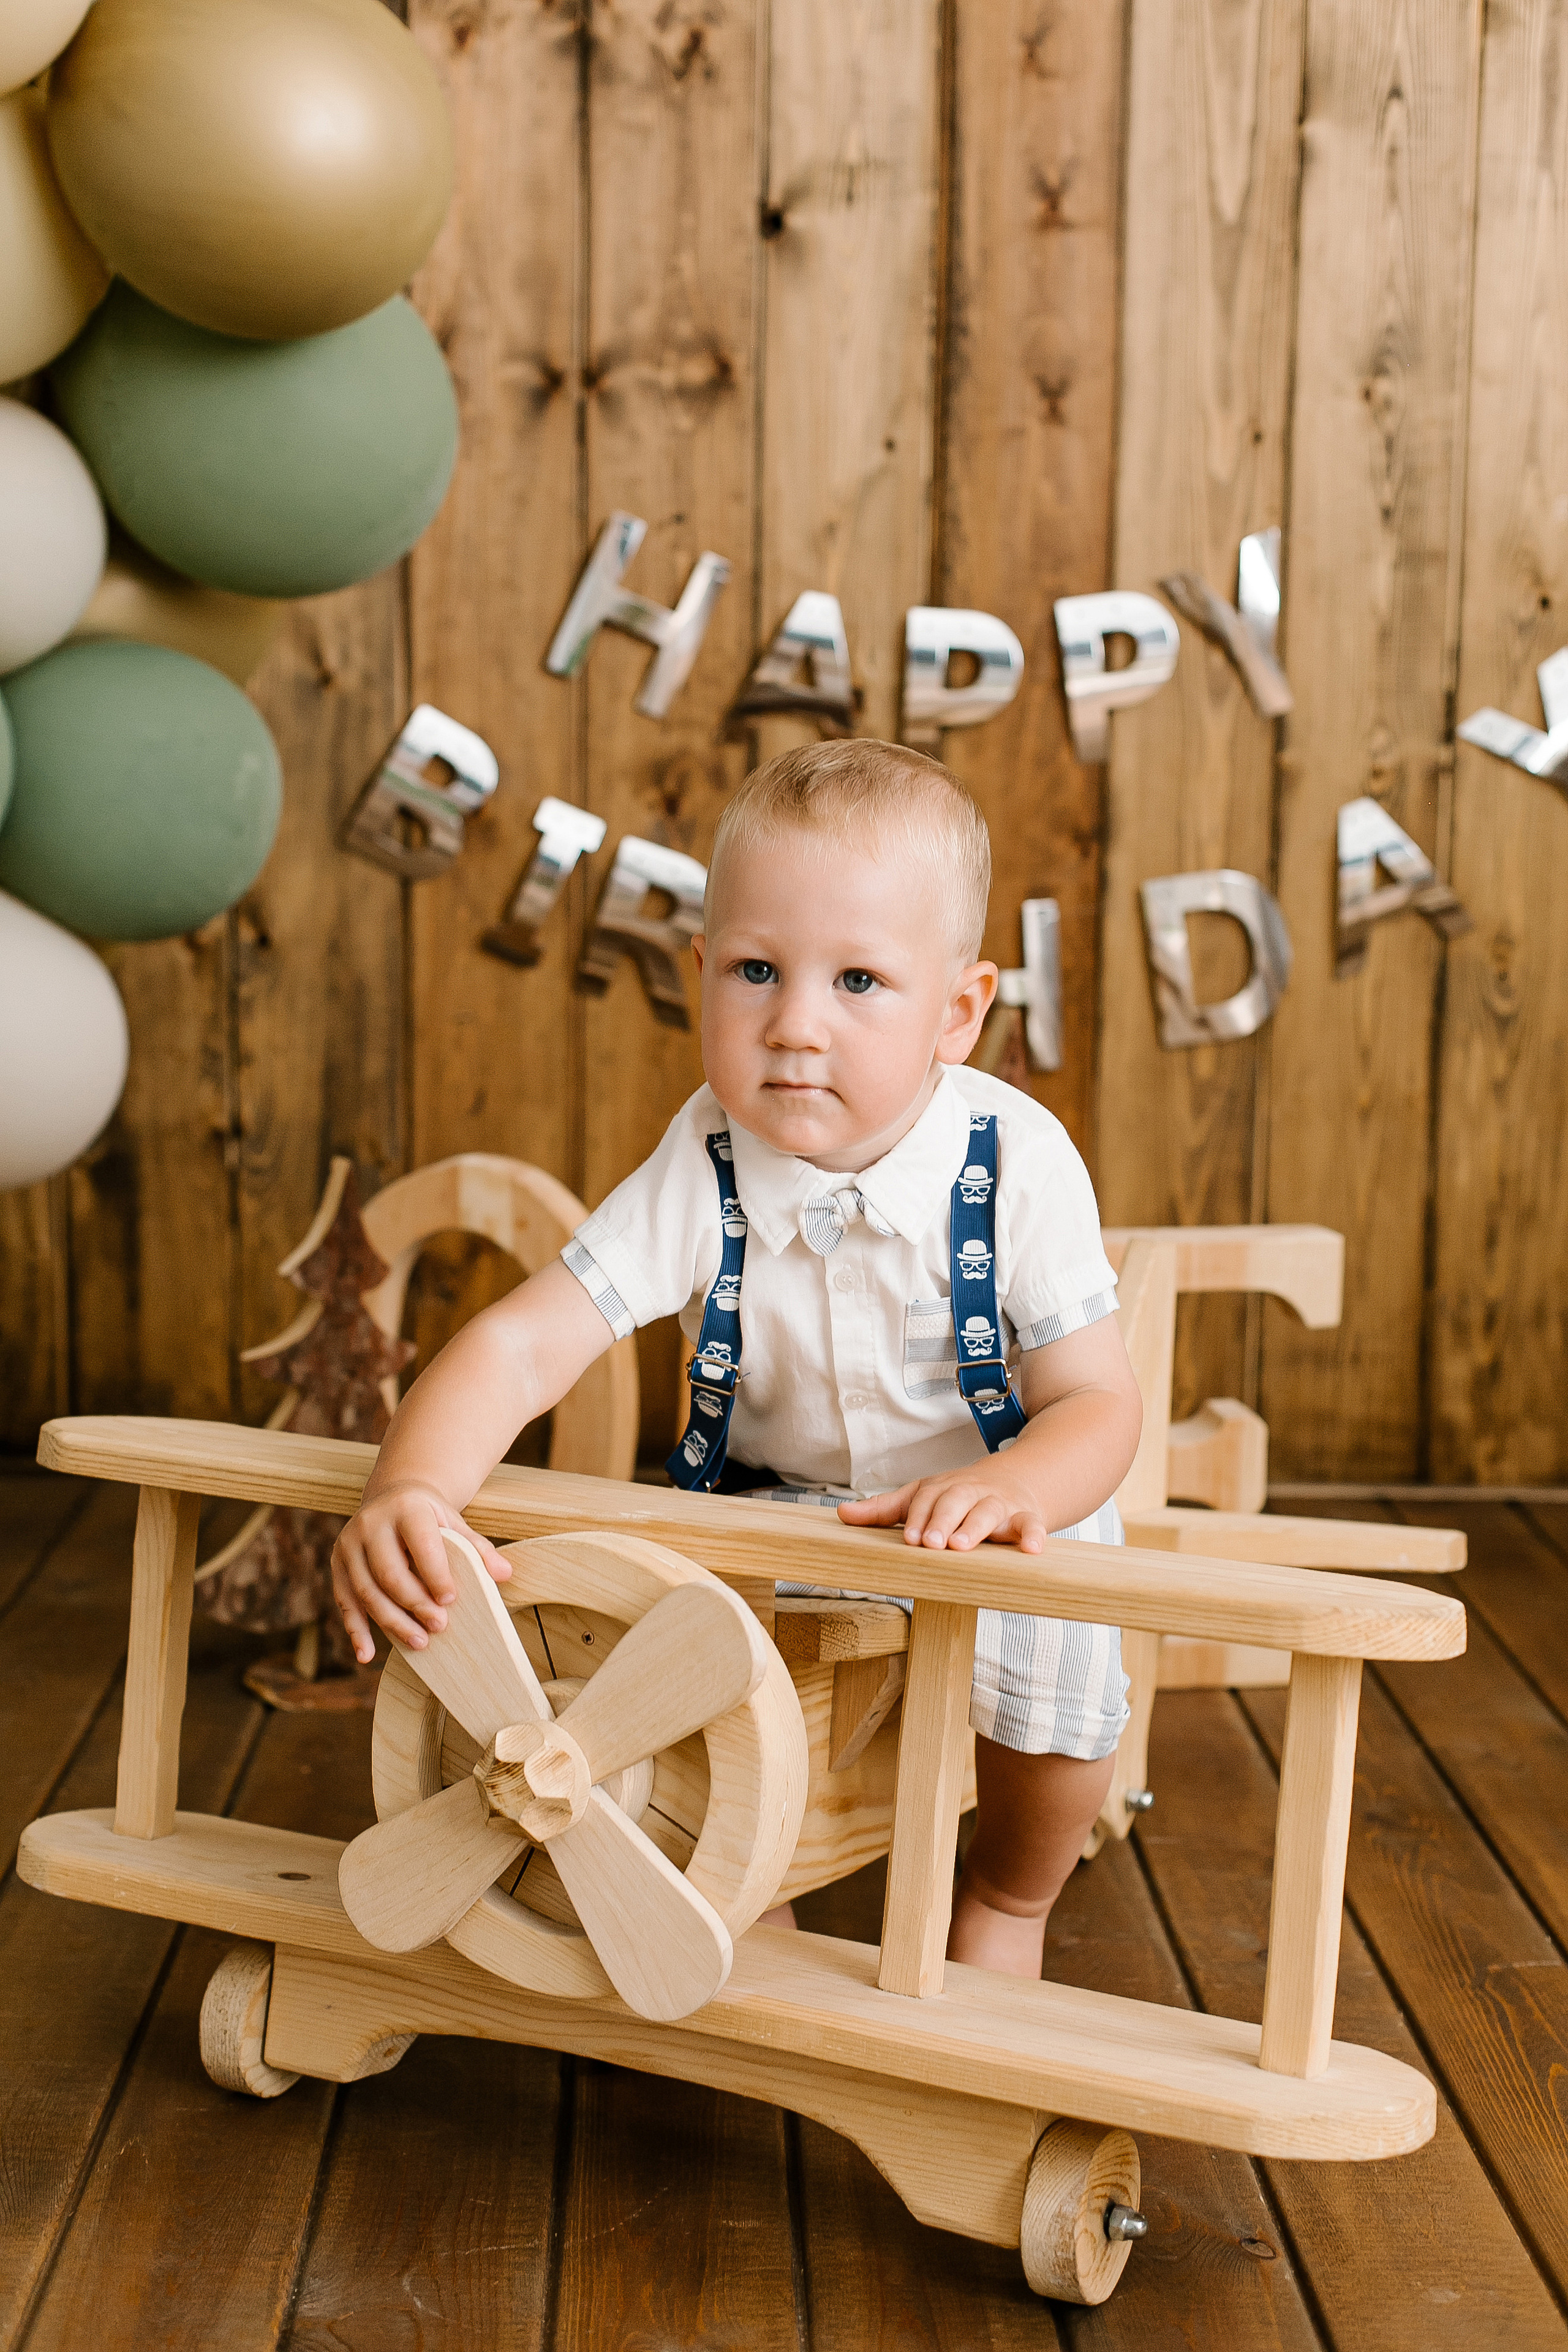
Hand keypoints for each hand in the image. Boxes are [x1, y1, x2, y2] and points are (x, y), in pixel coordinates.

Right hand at [331, 1479, 511, 1664]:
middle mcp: (370, 1524)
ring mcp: (348, 1545)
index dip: (435, 1575)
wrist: (392, 1496)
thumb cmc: (429, 1516)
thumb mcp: (454, 1522)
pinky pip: (344, 1602)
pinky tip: (366, 1655)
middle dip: (415, 1604)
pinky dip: (356, 1631)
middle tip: (439, 1626)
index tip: (450, 1601)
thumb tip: (505, 1574)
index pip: (421, 1545)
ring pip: (367, 1591)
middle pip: (390, 1573)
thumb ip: (477, 1547)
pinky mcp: (337, 1564)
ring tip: (419, 1643)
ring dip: (392, 1622)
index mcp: (405, 1508)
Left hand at [838, 1465, 1048, 1552]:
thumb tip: (841, 1514)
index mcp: (943, 1488)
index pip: (927, 1498)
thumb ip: (885, 1510)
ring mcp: (999, 1505)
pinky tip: (1032, 1550)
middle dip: (943, 1521)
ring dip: (975, 1528)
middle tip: (932, 1544)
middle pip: (956, 1502)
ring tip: (962, 1546)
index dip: (918, 1517)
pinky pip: (1032, 1525)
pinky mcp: (1026, 1518)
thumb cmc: (956, 1498)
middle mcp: (970, 1493)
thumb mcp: (921, 1498)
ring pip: (989, 1512)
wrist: (1011, 1481)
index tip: (909, 1538)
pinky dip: (1034, 1535)